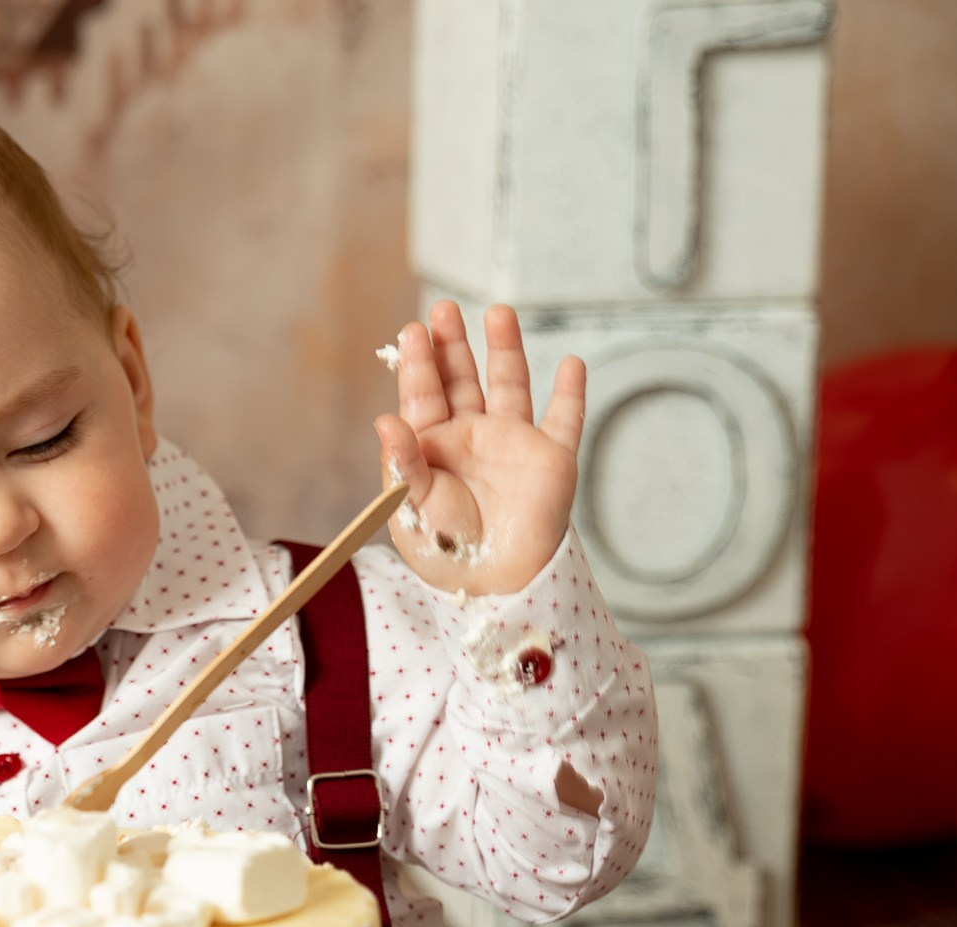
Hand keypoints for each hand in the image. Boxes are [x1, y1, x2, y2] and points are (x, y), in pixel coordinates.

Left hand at [375, 301, 584, 595]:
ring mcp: (512, 445)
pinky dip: (571, 394)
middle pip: (462, 380)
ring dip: (506, 350)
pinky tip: (571, 365)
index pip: (423, 397)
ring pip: (510, 386)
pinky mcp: (551, 460)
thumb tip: (384, 420)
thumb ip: (402, 465)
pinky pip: (565, 421)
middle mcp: (471, 438)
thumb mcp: (412, 508)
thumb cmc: (445, 550)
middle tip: (442, 311)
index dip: (418, 365)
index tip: (412, 333)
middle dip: (452, 346)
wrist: (494, 586)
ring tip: (498, 313)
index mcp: (432, 447)